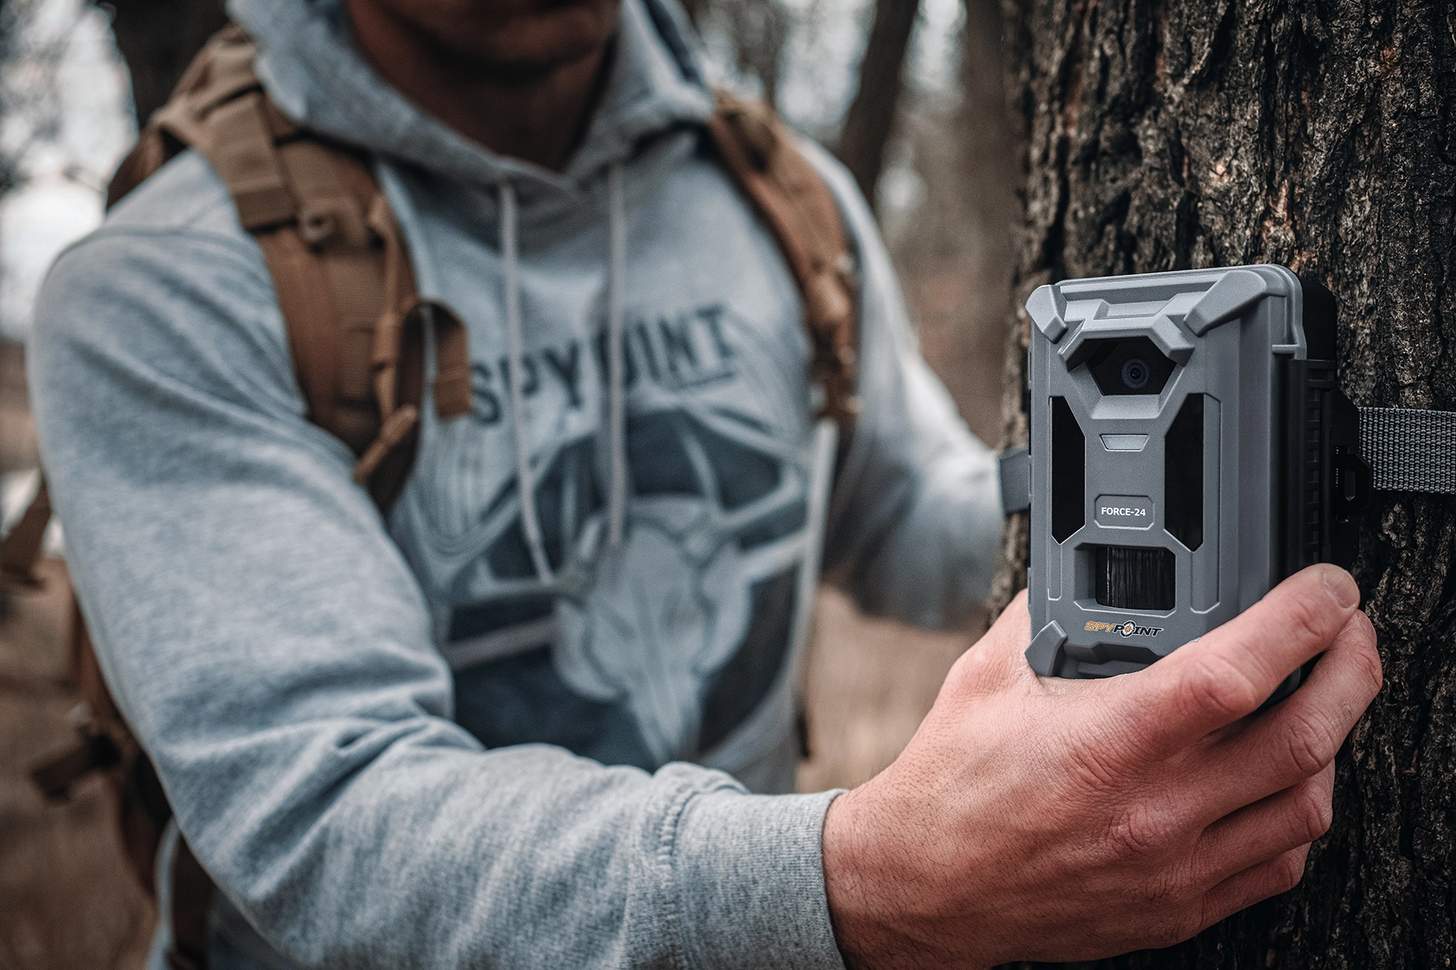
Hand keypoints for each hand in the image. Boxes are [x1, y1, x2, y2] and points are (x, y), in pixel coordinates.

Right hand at [822, 564, 1380, 967]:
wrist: (924, 884)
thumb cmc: (951, 786)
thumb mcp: (987, 676)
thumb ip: (1048, 616)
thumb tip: (1087, 575)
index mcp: (1107, 741)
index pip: (1235, 672)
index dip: (1301, 619)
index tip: (1324, 590)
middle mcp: (1152, 809)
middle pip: (1303, 737)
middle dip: (1352, 670)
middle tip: (1350, 633)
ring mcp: (1173, 867)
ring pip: (1306, 804)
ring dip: (1331, 744)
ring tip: (1318, 704)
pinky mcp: (1177, 908)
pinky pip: (1277, 865)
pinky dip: (1295, 815)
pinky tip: (1278, 784)